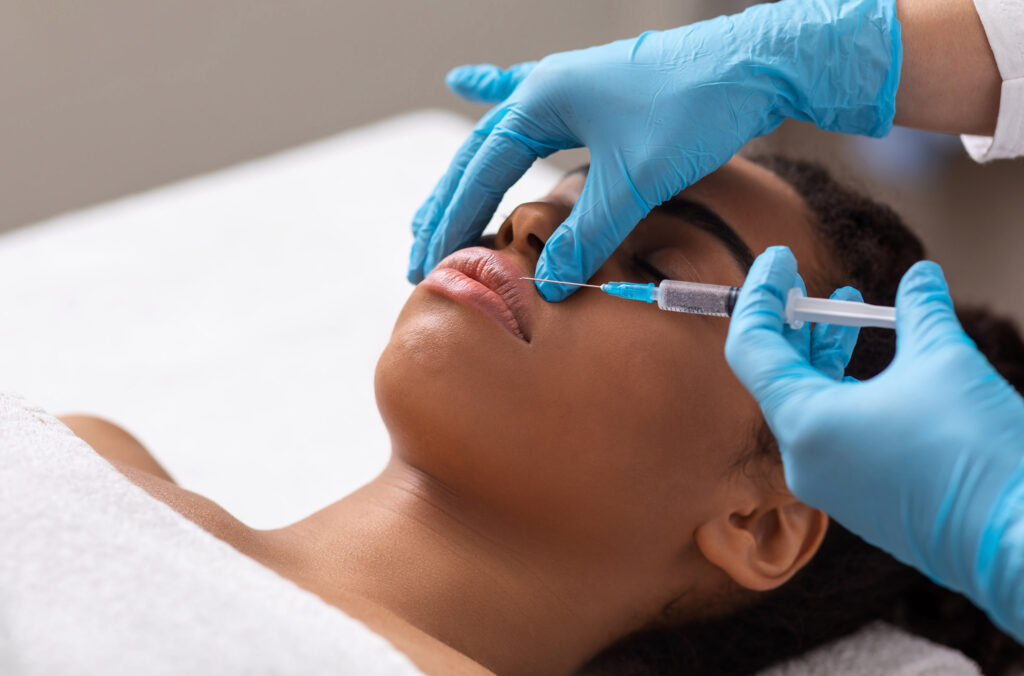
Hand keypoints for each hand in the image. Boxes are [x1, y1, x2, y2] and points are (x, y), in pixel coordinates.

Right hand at [408, 0, 901, 299]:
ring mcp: (566, 83)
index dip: (451, 220)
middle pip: (477, 153)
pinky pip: (527, 92)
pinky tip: (464, 81)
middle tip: (418, 251)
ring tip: (434, 203)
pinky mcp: (592, 89)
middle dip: (447, 205)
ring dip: (464, 170)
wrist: (754, 62)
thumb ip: (587, 234)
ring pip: (497, 133)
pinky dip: (492, 90)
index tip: (427, 262)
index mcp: (542, 100)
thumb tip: (548, 284)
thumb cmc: (694, 110)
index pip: (479, 171)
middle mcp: (544, 86)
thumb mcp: (635, 182)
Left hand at [725, 246, 1023, 639]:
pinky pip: (831, 433)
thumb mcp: (944, 362)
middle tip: (817, 284)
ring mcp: (828, 484)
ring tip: (850, 311)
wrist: (1018, 544)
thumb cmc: (975, 453)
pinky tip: (876, 365)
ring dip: (823, 354)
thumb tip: (920, 275)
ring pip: (806, 403)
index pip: (752, 347)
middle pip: (776, 375)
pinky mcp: (857, 498)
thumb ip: (919, 311)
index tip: (779, 257)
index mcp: (804, 423)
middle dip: (796, 323)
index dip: (760, 295)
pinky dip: (842, 390)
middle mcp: (803, 459)